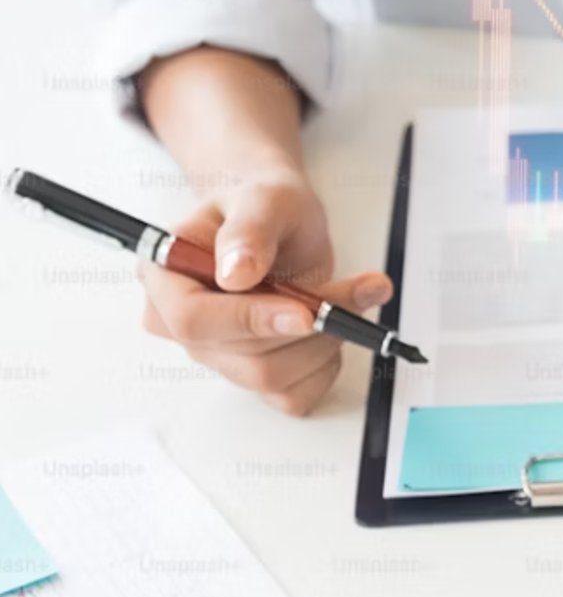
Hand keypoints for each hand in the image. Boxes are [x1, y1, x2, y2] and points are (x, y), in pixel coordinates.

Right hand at [137, 169, 390, 415]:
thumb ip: (249, 232)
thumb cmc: (263, 207)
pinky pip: (293, 396)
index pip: (194, 319)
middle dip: (311, 327)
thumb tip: (235, 274)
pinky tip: (335, 327)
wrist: (279, 222)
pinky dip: (327, 365)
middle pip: (244, 357)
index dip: (251, 321)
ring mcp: (217, 355)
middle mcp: (181, 325)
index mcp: (165, 279)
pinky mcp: (253, 374)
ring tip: (355, 296)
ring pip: (274, 378)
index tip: (306, 313)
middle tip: (362, 288)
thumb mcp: (263, 200)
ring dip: (328, 341)